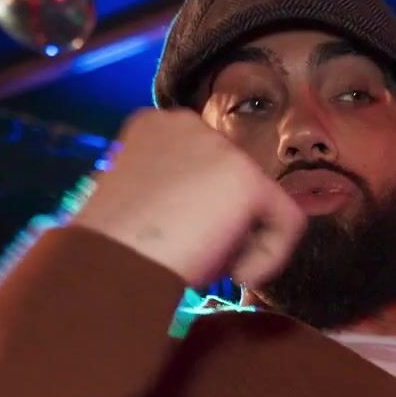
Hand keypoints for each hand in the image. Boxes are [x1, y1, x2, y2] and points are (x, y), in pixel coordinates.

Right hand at [70, 109, 305, 288]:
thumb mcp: (145, 204)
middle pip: (237, 183)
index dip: (205, 214)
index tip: (184, 242)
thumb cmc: (116, 248)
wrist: (108, 261)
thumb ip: (180, 192)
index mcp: (155, 127)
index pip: (207, 170)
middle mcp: (187, 123)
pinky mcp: (246, 176)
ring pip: (261, 204)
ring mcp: (218, 146)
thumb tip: (217, 211)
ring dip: (242, 241)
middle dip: (228, 225)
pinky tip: (236, 273)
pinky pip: (287, 224)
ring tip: (205, 262)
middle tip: (197, 256)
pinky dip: (268, 257)